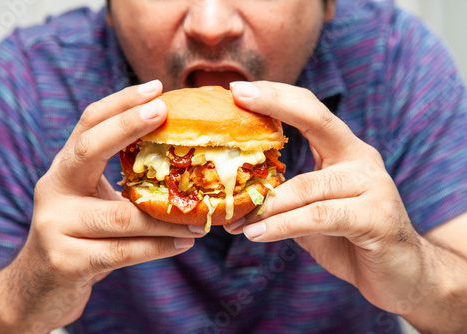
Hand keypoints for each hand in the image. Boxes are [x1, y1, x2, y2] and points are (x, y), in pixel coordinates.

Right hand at [4, 80, 203, 331]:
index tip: (156, 88)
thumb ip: (122, 182)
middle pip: (88, 148)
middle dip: (127, 125)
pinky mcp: (66, 261)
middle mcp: (53, 190)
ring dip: (167, 215)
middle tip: (165, 111)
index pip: (88, 123)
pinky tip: (184, 243)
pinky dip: (159, 247)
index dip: (120, 102)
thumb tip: (183, 160)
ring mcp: (55, 226)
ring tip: (202, 213)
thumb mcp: (92, 201)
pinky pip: (123, 251)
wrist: (38, 287)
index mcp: (64, 170)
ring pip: (120, 215)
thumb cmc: (80, 236)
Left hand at [226, 81, 422, 314]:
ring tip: (233, 217)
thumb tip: (234, 197)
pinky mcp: (378, 217)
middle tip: (236, 97)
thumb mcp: (311, 211)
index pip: (310, 110)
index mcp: (345, 151)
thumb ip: (283, 197)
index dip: (276, 95)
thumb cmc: (349, 238)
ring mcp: (373, 185)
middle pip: (317, 119)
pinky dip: (283, 226)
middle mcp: (361, 159)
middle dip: (274, 103)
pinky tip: (257, 234)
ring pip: (308, 185)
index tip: (238, 88)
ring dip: (266, 202)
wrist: (400, 273)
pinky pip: (319, 217)